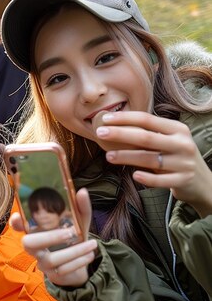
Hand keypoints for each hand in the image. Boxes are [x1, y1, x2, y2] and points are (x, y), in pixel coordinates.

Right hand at [10, 188, 96, 286]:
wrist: (79, 267)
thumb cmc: (73, 240)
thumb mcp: (79, 224)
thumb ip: (81, 209)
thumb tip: (82, 191)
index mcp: (36, 230)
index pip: (18, 225)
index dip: (15, 222)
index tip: (17, 217)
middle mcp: (34, 246)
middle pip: (28, 243)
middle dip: (49, 237)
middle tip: (69, 233)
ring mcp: (41, 262)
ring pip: (52, 259)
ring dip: (74, 251)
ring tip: (91, 244)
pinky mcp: (52, 274)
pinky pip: (63, 269)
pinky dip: (79, 261)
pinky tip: (89, 255)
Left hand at [97, 110, 211, 216]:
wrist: (202, 182)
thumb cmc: (175, 157)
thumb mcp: (168, 141)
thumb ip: (148, 134)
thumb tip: (114, 126)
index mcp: (177, 129)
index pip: (147, 119)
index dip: (125, 118)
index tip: (105, 118)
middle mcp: (182, 143)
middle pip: (146, 137)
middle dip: (120, 134)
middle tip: (100, 133)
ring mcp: (184, 163)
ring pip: (150, 159)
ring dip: (126, 157)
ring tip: (108, 156)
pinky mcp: (183, 180)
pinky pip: (161, 180)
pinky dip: (147, 178)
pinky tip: (134, 176)